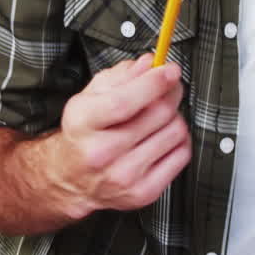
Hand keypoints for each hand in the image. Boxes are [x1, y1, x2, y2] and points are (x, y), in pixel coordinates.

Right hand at [50, 53, 190, 218]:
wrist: (72, 179)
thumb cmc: (83, 134)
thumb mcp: (90, 96)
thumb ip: (120, 76)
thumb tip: (149, 63)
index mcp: (83, 123)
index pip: (123, 102)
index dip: (153, 82)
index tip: (168, 70)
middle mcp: (101, 153)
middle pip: (157, 114)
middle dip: (170, 92)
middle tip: (168, 86)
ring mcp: (124, 175)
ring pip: (175, 132)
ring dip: (174, 116)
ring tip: (159, 116)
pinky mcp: (144, 192)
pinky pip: (182, 155)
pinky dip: (179, 140)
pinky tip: (163, 136)